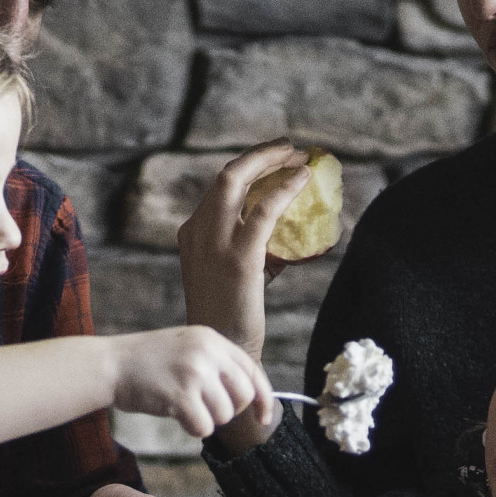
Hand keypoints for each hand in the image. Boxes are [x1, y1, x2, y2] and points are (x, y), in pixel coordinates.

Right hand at [110, 326, 275, 439]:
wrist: (109, 364)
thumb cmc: (146, 362)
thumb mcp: (185, 346)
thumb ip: (214, 362)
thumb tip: (245, 394)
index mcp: (211, 338)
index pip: (252, 371)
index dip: (263, 398)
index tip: (263, 417)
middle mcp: (207, 352)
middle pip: (243, 396)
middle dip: (228, 411)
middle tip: (205, 410)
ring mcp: (194, 372)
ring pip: (224, 415)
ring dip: (206, 419)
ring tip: (182, 407)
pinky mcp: (180, 395)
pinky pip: (204, 427)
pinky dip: (193, 429)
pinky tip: (176, 416)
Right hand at [176, 141, 310, 359]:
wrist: (225, 348)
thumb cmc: (234, 315)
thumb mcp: (236, 273)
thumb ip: (254, 250)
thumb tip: (289, 234)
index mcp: (192, 234)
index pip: (220, 188)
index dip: (250, 166)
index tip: (276, 158)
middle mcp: (198, 232)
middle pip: (226, 175)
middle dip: (259, 154)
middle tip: (289, 148)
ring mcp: (214, 244)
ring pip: (236, 180)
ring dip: (270, 161)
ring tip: (299, 156)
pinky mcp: (239, 257)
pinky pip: (263, 210)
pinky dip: (285, 188)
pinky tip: (304, 179)